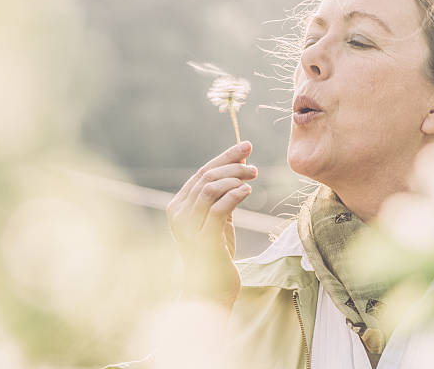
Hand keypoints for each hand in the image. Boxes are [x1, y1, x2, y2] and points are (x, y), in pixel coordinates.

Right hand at [166, 141, 257, 308]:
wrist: (212, 287)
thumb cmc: (217, 251)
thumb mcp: (220, 217)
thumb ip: (224, 192)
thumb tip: (241, 161)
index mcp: (179, 205)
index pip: (202, 172)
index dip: (225, 156)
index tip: (246, 145)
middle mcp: (178, 213)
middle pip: (206, 176)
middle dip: (232, 165)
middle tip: (254, 166)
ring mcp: (188, 226)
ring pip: (210, 188)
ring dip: (235, 178)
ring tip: (253, 178)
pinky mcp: (202, 238)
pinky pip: (219, 208)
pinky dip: (235, 195)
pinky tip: (248, 191)